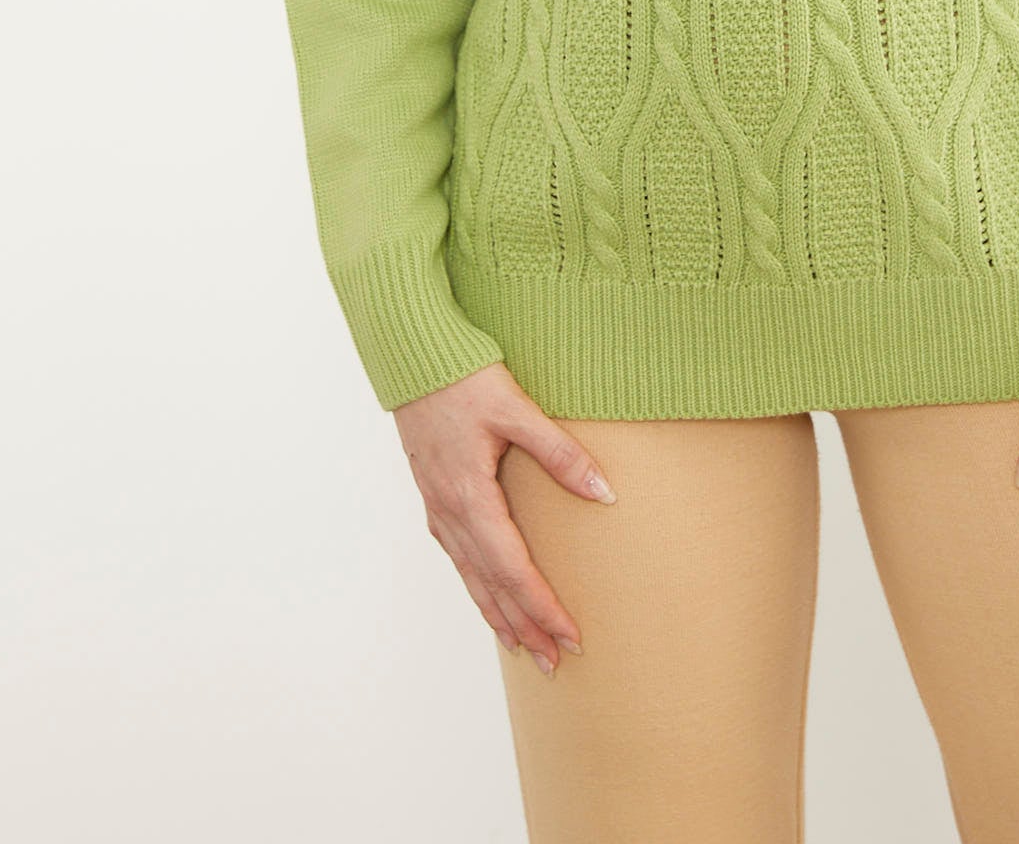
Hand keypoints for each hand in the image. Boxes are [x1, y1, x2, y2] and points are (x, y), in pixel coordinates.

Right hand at [392, 361, 617, 672]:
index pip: (513, 569)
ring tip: (525, 646)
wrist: (413, 357)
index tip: (570, 635)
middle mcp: (449, 512)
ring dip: (499, 613)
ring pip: (471, 576)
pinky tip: (490, 593)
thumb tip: (605, 493)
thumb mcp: (517, 409)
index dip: (542, 606)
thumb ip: (560, 453)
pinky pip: (459, 556)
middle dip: (525, 625)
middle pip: (491, 584)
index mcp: (470, 496)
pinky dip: (478, 585)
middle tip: (556, 661)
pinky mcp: (434, 495)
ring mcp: (437, 506)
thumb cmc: (464, 378)